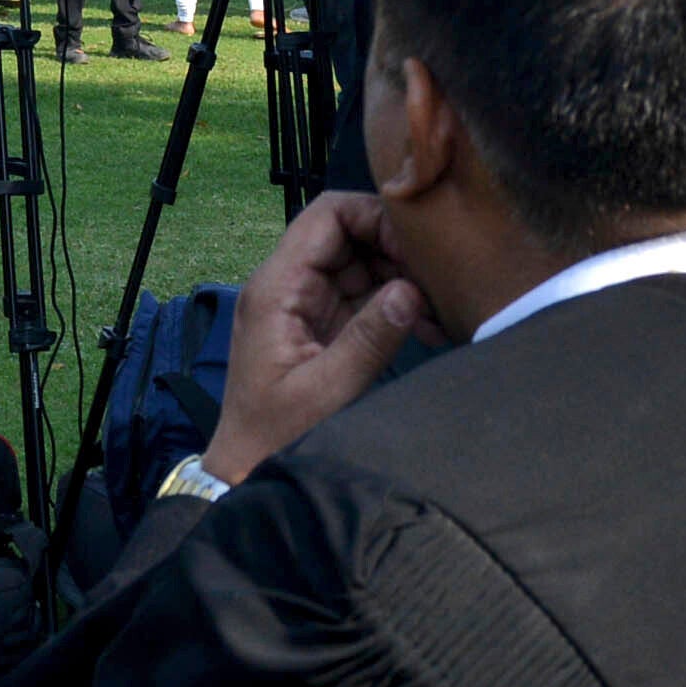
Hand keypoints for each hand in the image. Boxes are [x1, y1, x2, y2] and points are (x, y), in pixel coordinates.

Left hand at [204, 193, 425, 481]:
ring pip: (362, 262)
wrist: (244, 471)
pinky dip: (396, 304)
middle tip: (439, 281)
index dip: (374, 217)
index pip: (327, 215)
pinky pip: (364, 296)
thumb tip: (411, 291)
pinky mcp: (322, 326)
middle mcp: (289, 285)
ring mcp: (306, 304)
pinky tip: (428, 328)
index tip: (417, 249)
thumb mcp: (326, 391)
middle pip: (349, 233)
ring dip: (402, 278)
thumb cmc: (275, 436)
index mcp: (277, 287)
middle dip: (397, 250)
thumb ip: (369, 340)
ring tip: (441, 309)